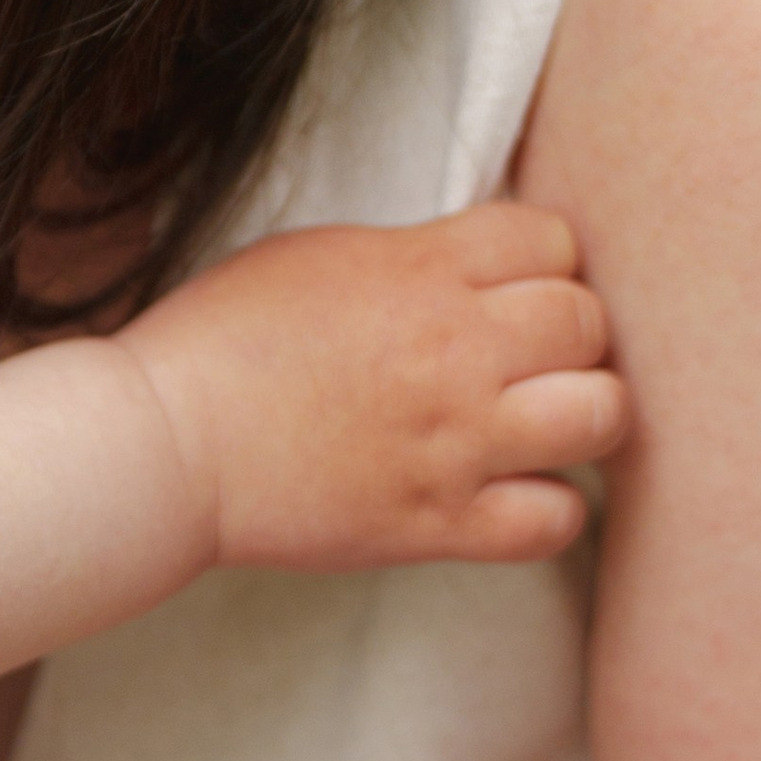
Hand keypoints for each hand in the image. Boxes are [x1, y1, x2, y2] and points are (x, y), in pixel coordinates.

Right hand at [120, 200, 622, 571]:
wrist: (161, 443)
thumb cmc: (217, 343)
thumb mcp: (315, 257)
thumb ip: (410, 258)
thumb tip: (473, 272)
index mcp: (419, 269)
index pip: (554, 239)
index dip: (542, 264)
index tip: (512, 291)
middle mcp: (452, 348)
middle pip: (587, 323)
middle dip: (568, 336)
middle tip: (526, 360)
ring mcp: (452, 440)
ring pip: (599, 414)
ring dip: (581, 415)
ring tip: (539, 424)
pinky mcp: (437, 521)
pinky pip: (555, 518)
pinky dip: (549, 508)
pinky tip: (510, 494)